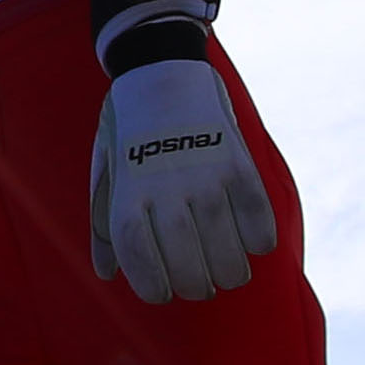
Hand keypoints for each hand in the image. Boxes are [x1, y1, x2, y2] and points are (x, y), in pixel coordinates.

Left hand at [89, 58, 277, 302]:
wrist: (162, 71)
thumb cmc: (128, 134)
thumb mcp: (107, 174)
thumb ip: (105, 225)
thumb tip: (107, 275)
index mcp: (128, 190)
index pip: (139, 254)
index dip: (152, 284)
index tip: (163, 294)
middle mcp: (165, 184)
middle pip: (184, 260)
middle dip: (196, 286)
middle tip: (201, 287)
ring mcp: (203, 172)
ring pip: (224, 246)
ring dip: (231, 271)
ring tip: (230, 274)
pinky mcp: (235, 160)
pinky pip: (255, 214)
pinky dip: (259, 239)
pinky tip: (255, 245)